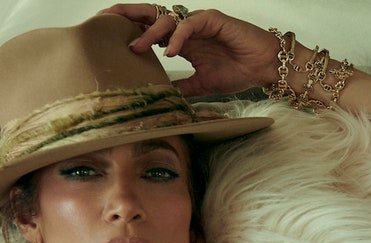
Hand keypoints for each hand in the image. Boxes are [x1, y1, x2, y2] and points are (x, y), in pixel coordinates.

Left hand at [98, 4, 280, 95]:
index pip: (150, 29)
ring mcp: (199, 22)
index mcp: (182, 40)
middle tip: (105, 20)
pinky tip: (169, 52)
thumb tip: (162, 98)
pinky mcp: (213, 20)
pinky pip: (189, 24)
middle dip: (127, 15)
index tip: (108, 36)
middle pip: (151, 15)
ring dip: (149, 32)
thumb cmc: (239, 71)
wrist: (265, 67)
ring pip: (166, 19)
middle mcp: (187, 28)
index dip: (130, 30)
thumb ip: (182, 86)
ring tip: (136, 47)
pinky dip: (177, 37)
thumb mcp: (202, 84)